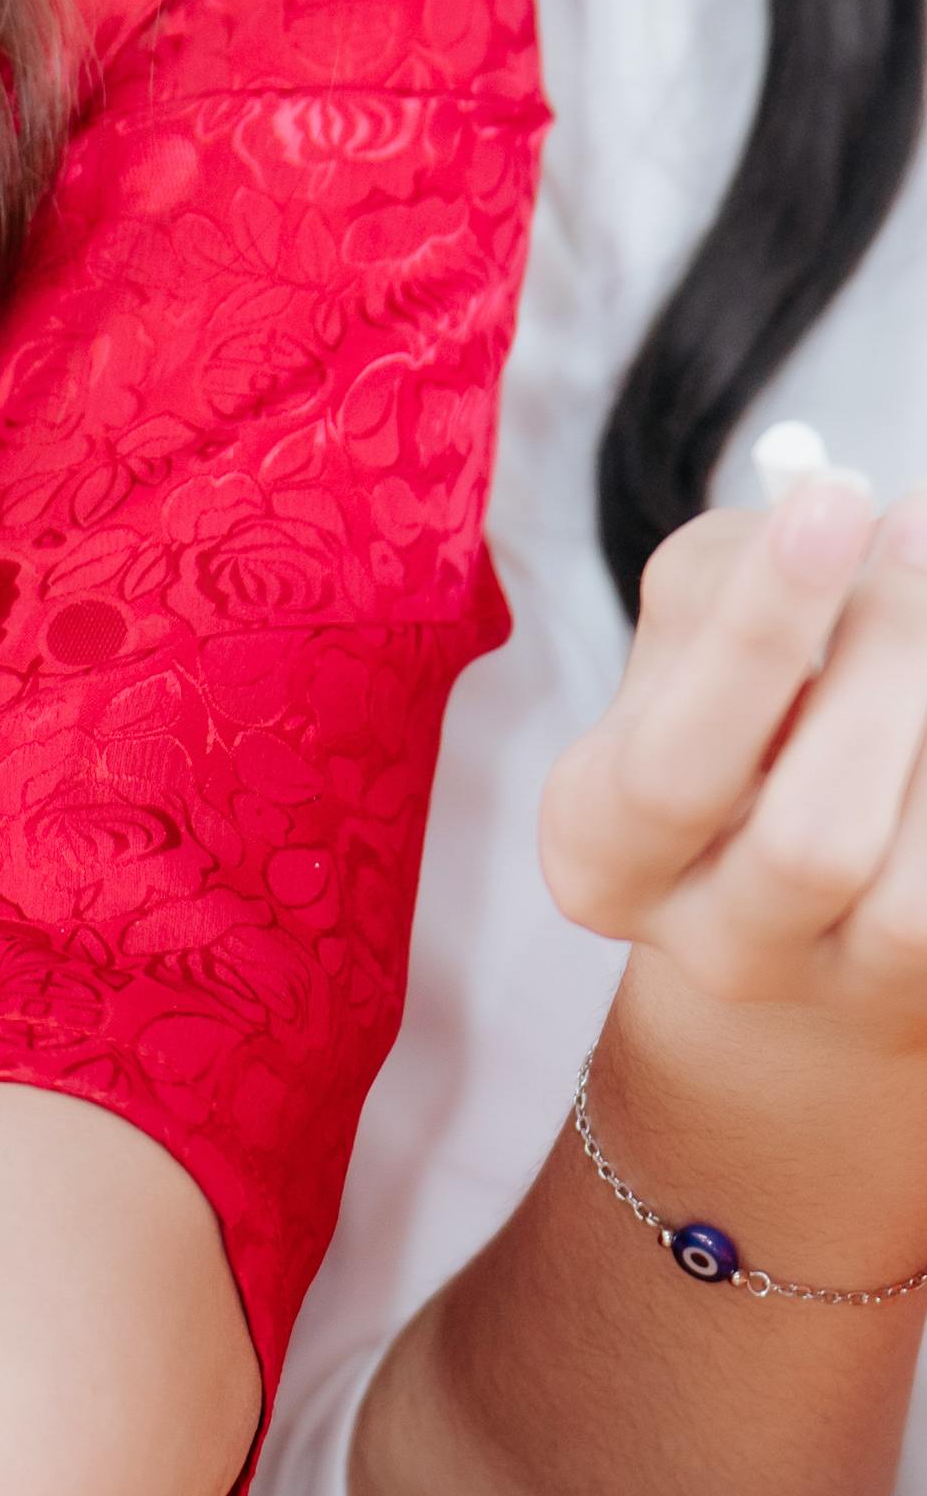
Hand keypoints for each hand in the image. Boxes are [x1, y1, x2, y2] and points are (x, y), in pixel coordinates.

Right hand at [544, 470, 926, 1042]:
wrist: (796, 877)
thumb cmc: (736, 718)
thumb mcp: (687, 638)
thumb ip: (729, 579)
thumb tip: (838, 529)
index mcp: (601, 851)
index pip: (677, 762)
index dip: (762, 631)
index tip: (836, 500)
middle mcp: (706, 946)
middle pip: (810, 844)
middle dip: (885, 670)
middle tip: (921, 532)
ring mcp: (828, 987)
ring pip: (909, 899)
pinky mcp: (918, 995)